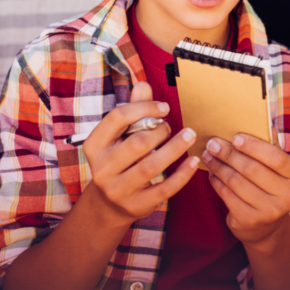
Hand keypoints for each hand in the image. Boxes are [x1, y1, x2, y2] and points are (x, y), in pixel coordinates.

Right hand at [81, 81, 197, 225]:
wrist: (108, 205)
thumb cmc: (118, 161)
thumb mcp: (118, 137)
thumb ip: (132, 111)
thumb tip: (143, 84)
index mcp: (94, 146)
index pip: (117, 118)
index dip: (143, 107)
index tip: (164, 107)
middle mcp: (102, 169)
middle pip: (136, 143)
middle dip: (160, 130)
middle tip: (170, 127)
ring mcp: (118, 189)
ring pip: (150, 166)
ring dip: (175, 148)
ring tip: (190, 135)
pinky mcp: (137, 205)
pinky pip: (164, 188)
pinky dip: (183, 173)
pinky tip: (194, 161)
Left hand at [202, 133, 289, 245]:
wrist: (266, 225)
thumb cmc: (270, 184)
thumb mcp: (277, 166)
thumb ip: (270, 145)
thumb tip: (259, 119)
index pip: (276, 157)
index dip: (254, 146)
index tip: (235, 136)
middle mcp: (288, 195)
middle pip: (252, 169)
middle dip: (229, 153)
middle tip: (213, 143)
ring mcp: (270, 211)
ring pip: (236, 181)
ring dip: (218, 166)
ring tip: (208, 155)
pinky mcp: (250, 221)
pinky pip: (227, 195)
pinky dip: (216, 181)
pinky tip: (212, 172)